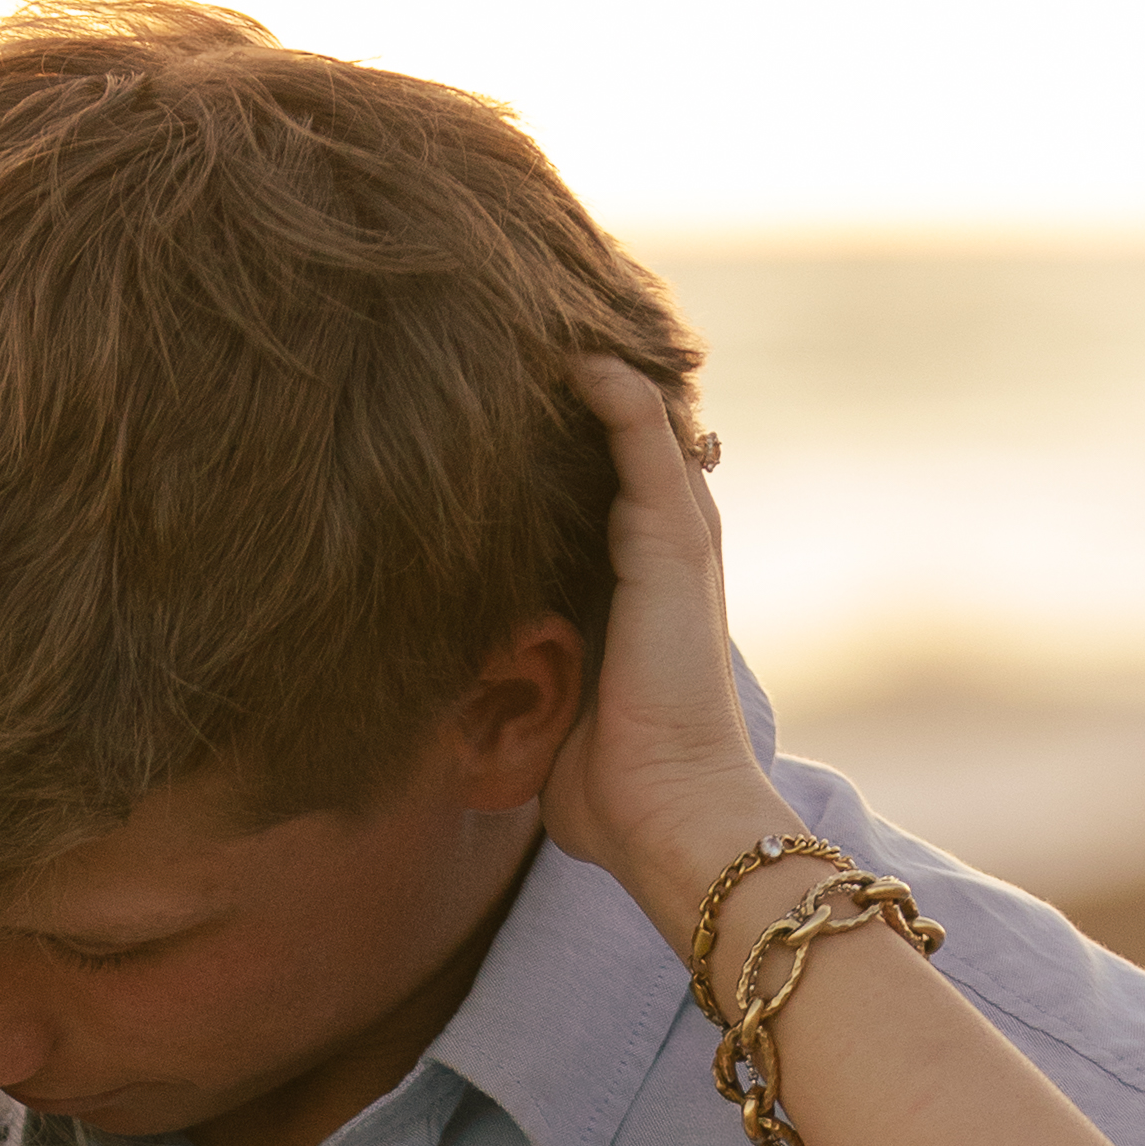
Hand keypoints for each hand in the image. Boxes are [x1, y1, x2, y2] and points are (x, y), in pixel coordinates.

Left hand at [537, 353, 790, 937]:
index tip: (519, 406)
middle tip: (541, 338)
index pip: (612, 498)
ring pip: (648, 434)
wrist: (672, 819)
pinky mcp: (675, 549)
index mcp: (643, 595)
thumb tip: (463, 684)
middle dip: (597, 398)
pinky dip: (620, 399)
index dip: (578, 450)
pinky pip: (648, 448)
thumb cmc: (610, 791)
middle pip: (639, 450)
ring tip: (556, 325)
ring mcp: (681, 548)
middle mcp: (670, 560)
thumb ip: (524, 676)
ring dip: (608, 382)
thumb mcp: (554, 711)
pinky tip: (581, 358)